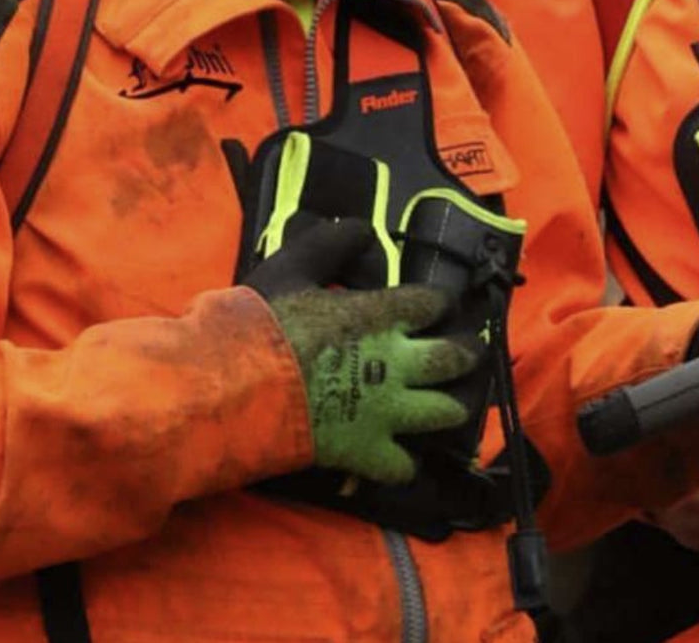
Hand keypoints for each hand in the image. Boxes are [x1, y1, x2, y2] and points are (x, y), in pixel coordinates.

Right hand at [245, 218, 480, 484]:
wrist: (230, 386)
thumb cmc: (261, 321)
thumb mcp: (294, 265)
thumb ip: (335, 244)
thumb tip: (366, 232)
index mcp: (381, 314)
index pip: (434, 304)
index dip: (438, 303)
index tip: (435, 306)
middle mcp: (395, 362)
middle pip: (455, 358)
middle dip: (467, 352)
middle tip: (468, 351)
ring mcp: (385, 411)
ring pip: (445, 412)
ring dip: (452, 405)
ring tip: (450, 402)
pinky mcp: (365, 452)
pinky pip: (403, 466)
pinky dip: (407, 462)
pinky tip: (404, 456)